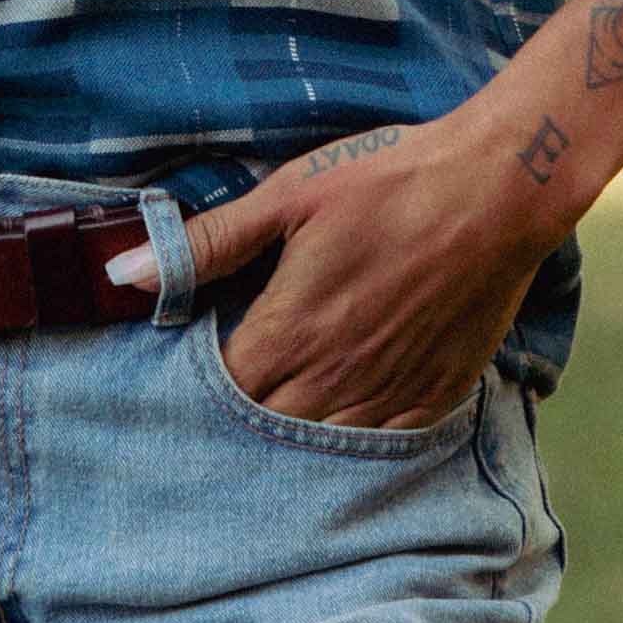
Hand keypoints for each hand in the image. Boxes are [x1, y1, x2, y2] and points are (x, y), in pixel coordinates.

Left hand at [112, 115, 558, 428]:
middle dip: (239, 416)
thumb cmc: (387, 180)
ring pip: (323, 442)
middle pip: (267, 426)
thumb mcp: (288, 197)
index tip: (184, 371)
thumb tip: (125, 273)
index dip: (196, 387)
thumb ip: (207, 243)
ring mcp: (391, 390)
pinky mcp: (437, 393)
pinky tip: (339, 419)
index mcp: (291, 330)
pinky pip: (383, 441)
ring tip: (272, 415)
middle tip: (223, 398)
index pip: (221, 391)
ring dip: (294, 430)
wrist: (497, 188)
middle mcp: (337, 375)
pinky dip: (354, 437)